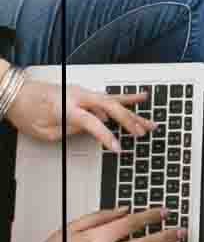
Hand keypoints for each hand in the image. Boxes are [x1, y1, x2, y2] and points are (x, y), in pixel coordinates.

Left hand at [6, 76, 155, 152]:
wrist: (16, 93)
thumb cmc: (27, 112)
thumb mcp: (44, 131)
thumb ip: (70, 131)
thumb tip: (89, 131)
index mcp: (66, 107)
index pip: (92, 122)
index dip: (106, 136)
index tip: (118, 148)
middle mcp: (77, 96)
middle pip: (109, 107)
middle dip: (128, 121)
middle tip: (141, 134)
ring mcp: (82, 92)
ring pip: (113, 102)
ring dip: (133, 113)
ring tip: (150, 123)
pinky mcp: (84, 92)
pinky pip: (108, 95)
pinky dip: (126, 98)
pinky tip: (142, 98)